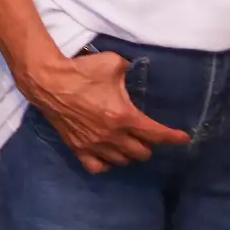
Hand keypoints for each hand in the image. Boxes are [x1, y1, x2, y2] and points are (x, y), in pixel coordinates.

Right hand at [23, 51, 190, 172]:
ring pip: (123, 162)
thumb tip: (135, 69)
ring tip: (127, 143)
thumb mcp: (112, 63)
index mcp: (124, 116)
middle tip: (144, 134)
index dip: (173, 137)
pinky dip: (107, 163)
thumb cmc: (81, 71)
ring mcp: (94, 145)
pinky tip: (107, 155)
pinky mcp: (78, 148)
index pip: (157, 134)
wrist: (47, 80)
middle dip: (148, 144)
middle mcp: (113, 136)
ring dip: (128, 153)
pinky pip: (98, 167)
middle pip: (142, 153)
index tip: (183, 138)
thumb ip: (130, 69)